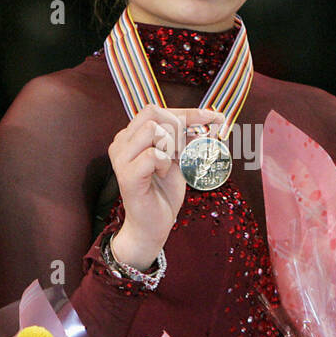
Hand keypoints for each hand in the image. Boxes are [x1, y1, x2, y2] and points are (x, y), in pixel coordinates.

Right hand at [109, 105, 225, 269]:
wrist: (152, 226)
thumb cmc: (163, 192)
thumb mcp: (179, 158)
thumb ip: (188, 138)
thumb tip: (209, 119)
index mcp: (130, 135)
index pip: (156, 110)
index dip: (188, 112)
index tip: (214, 117)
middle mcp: (121, 142)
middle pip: (153, 113)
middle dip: (180, 126)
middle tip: (191, 146)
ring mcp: (121, 158)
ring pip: (153, 130)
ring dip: (172, 146)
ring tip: (171, 164)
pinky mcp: (127, 175)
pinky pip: (153, 154)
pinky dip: (165, 163)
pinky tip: (162, 174)